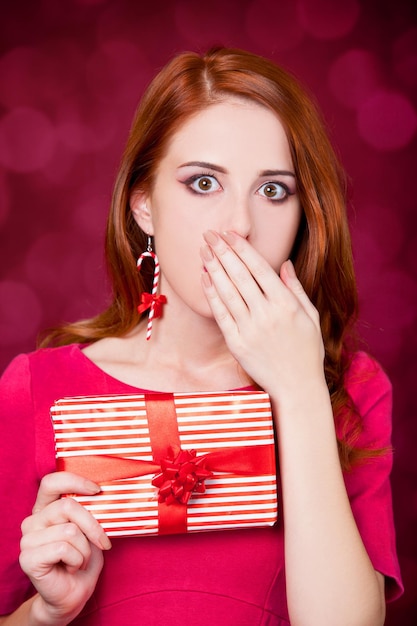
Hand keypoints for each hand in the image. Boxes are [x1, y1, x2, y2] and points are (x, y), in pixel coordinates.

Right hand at [19, 472, 110, 623]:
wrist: (73, 594)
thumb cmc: (83, 559)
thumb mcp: (90, 530)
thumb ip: (89, 511)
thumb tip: (103, 493)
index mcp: (46, 509)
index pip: (52, 482)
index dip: (74, 481)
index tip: (96, 490)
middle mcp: (33, 521)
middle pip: (67, 506)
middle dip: (92, 526)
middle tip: (102, 542)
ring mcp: (28, 539)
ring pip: (70, 530)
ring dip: (85, 549)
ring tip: (81, 560)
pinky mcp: (28, 558)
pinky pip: (63, 549)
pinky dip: (77, 560)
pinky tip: (72, 568)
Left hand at [200, 230, 324, 397]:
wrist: (297, 387)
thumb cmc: (307, 350)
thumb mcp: (310, 316)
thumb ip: (295, 288)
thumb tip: (284, 263)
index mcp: (286, 304)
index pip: (259, 268)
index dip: (242, 249)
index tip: (229, 234)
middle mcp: (266, 314)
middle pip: (239, 275)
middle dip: (222, 252)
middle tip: (209, 234)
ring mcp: (249, 329)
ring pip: (227, 292)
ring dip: (213, 268)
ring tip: (203, 251)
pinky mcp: (237, 343)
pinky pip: (220, 314)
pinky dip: (211, 295)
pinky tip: (205, 279)